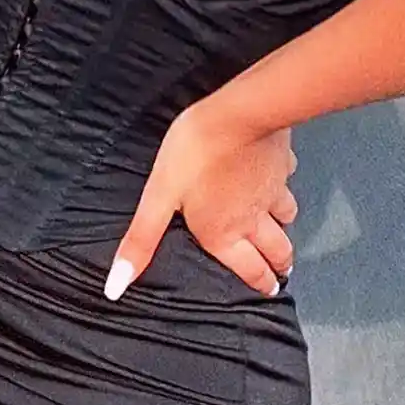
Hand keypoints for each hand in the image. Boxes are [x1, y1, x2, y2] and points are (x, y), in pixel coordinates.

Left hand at [105, 98, 298, 299]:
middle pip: (277, 249)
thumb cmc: (195, 153)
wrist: (238, 114)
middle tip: (281, 271)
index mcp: (224, 232)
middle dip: (279, 263)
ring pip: (287, 215)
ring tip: (282, 227)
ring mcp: (273, 190)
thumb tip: (116, 287)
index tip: (271, 290)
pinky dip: (285, 182)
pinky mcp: (283, 163)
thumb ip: (141, 241)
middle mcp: (253, 218)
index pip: (250, 269)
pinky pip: (288, 178)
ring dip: (285, 225)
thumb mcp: (159, 198)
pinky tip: (280, 175)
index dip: (261, 282)